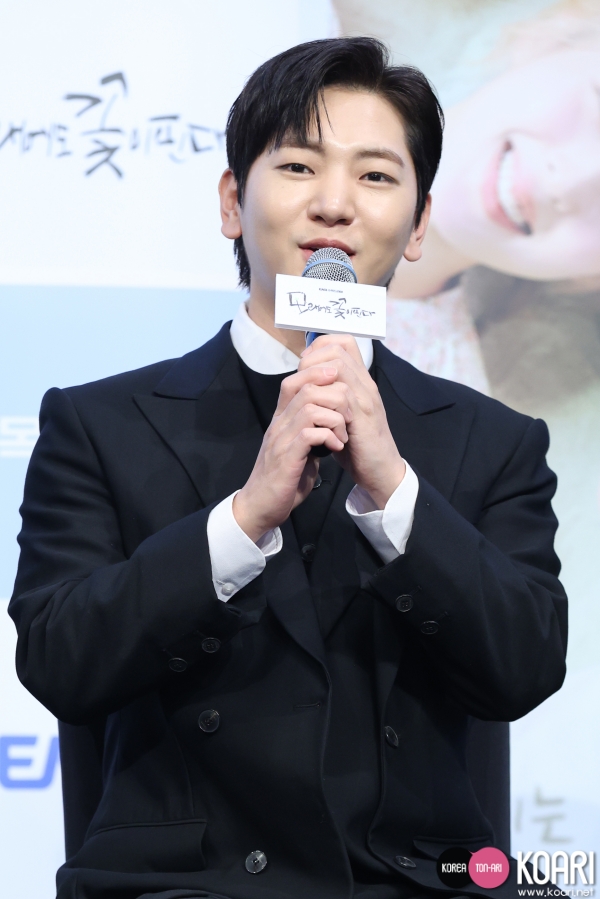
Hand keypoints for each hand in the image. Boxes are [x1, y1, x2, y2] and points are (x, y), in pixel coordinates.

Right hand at [233, 365, 353, 542]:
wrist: (261, 507)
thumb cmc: (283, 480)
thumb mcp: (298, 450)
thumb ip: (310, 434)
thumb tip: (328, 424)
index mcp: (281, 420)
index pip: (293, 381)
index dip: (317, 374)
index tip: (339, 383)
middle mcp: (279, 424)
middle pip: (303, 387)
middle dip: (333, 392)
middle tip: (349, 411)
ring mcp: (281, 439)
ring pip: (310, 407)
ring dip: (335, 418)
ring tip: (343, 435)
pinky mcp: (286, 458)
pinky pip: (309, 433)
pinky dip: (329, 437)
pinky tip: (336, 448)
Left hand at [298, 334, 405, 507]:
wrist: (381, 470)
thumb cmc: (359, 444)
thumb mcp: (344, 413)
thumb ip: (331, 395)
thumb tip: (307, 381)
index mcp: (361, 381)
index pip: (343, 342)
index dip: (319, 346)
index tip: (305, 364)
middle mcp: (366, 385)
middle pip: (337, 350)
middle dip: (311, 360)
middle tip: (302, 379)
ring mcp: (366, 400)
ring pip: (338, 368)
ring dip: (314, 379)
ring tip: (306, 396)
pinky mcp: (363, 418)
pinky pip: (341, 395)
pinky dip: (322, 400)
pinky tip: (314, 413)